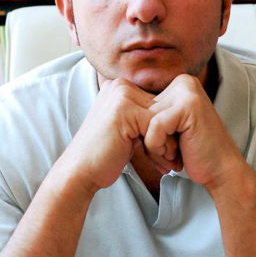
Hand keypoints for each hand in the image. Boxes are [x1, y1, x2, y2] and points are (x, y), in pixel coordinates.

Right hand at [54, 79, 178, 192]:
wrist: (79, 171)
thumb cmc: (103, 156)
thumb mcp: (126, 130)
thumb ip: (142, 118)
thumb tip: (176, 119)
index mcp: (119, 88)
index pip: (158, 104)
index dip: (166, 131)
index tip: (169, 154)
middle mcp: (120, 86)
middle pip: (162, 109)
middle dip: (170, 137)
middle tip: (174, 162)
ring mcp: (121, 95)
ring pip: (162, 118)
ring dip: (169, 144)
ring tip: (170, 165)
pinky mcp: (125, 109)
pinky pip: (157, 126)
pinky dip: (162, 147)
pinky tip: (160, 164)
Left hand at [145, 74, 246, 189]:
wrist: (222, 172)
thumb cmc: (194, 153)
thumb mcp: (169, 129)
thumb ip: (151, 115)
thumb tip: (118, 106)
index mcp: (179, 84)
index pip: (143, 107)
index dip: (146, 133)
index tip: (162, 152)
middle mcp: (183, 82)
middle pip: (143, 113)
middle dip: (149, 140)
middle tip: (168, 158)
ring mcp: (187, 92)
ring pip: (146, 121)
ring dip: (154, 147)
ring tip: (172, 159)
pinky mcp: (187, 106)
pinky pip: (154, 128)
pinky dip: (158, 148)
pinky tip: (175, 157)